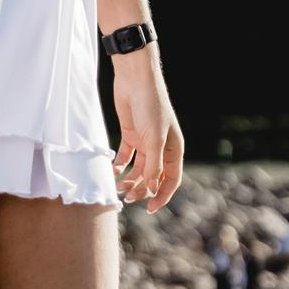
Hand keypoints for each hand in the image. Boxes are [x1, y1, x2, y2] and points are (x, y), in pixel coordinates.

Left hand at [110, 49, 183, 208]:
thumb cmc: (151, 107)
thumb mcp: (154, 139)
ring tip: (119, 186)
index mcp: (174, 150)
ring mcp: (146, 141)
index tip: (150, 209)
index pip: (171, 180)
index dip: (162, 196)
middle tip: (128, 197)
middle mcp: (161, 148)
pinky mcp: (131, 134)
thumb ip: (153, 166)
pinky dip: (120, 165)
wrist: (135, 80)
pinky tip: (113, 170)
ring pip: (139, 169)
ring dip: (130, 179)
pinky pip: (126, 156)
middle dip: (142, 189)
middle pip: (153, 177)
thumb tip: (152, 190)